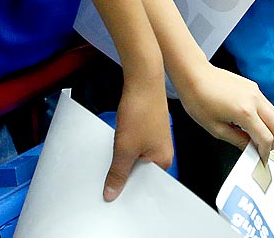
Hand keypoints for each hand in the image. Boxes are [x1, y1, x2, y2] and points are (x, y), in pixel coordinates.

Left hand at [105, 76, 172, 200]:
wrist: (142, 80)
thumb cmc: (141, 110)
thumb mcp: (124, 148)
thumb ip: (118, 173)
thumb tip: (112, 193)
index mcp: (164, 161)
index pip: (147, 186)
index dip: (130, 190)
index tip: (114, 194)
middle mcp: (163, 152)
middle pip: (140, 172)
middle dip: (124, 174)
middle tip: (110, 176)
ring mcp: (156, 140)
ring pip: (135, 158)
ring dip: (122, 159)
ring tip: (114, 154)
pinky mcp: (148, 129)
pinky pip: (134, 146)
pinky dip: (124, 147)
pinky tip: (117, 142)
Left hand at [171, 63, 273, 161]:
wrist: (193, 74)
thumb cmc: (198, 99)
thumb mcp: (215, 128)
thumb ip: (237, 140)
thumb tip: (249, 148)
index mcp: (244, 112)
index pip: (265, 138)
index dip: (265, 152)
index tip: (262, 159)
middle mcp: (254, 100)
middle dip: (273, 141)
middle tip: (263, 150)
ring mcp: (255, 91)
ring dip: (271, 128)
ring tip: (257, 137)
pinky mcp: (253, 86)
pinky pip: (267, 104)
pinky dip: (266, 117)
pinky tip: (252, 122)